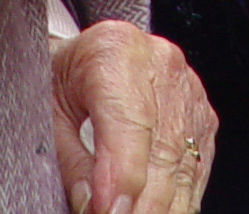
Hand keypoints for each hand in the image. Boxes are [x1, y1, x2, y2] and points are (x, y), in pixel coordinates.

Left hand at [51, 21, 216, 213]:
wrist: (81, 56)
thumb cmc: (59, 78)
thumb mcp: (47, 113)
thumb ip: (70, 159)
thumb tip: (90, 203)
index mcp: (114, 51)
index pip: (129, 121)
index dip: (121, 174)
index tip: (107, 209)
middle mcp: (160, 65)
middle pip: (163, 148)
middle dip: (142, 202)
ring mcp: (187, 91)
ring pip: (185, 163)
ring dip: (162, 206)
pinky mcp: (201, 115)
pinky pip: (196, 167)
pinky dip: (177, 199)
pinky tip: (157, 210)